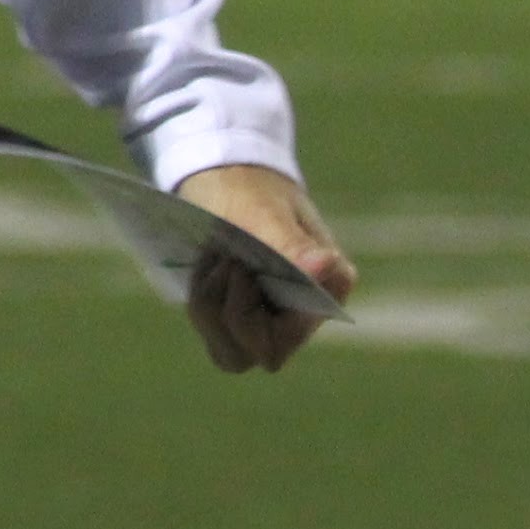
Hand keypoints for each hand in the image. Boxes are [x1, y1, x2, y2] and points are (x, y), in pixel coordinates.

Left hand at [174, 164, 357, 374]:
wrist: (226, 176)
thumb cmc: (251, 190)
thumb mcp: (265, 212)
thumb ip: (292, 244)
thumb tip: (325, 265)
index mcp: (328, 287)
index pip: (287, 337)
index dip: (249, 313)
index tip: (238, 265)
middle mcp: (304, 315)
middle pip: (256, 352)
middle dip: (224, 304)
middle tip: (224, 256)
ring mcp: (271, 322)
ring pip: (231, 351)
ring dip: (208, 303)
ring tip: (215, 256)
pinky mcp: (241, 322)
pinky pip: (216, 338)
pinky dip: (201, 303)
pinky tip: (205, 267)